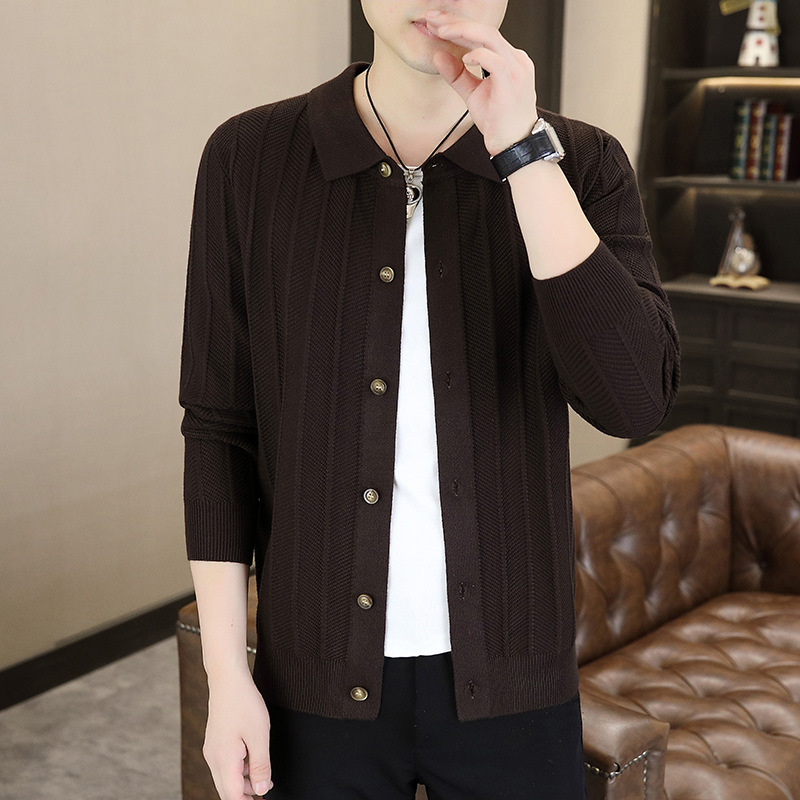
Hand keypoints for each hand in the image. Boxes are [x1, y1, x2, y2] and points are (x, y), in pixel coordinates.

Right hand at [203, 674, 273, 798]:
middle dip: (245, 795)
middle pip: (227, 790)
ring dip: (243, 782)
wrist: (227, 679)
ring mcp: (212, 750)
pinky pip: (225, 764)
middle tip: (264, 792)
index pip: (232, 796)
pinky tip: (252, 760)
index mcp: (224, 760)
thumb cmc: (243, 702)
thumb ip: (261, 766)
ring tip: (263, 776)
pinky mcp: (215, 742)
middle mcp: (213, 758)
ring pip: (226, 778)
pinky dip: (238, 769)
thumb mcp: (259, 736)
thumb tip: (260, 790)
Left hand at [424, 10, 537, 155]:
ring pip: (490, 38)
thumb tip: (438, 56)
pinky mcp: (512, 83)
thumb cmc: (500, 121)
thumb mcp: (473, 94)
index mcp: (509, 59)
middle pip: (485, 29)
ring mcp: (516, 70)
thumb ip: (457, 75)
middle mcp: (515, 60)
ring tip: (442, 31)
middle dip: (457, 22)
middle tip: (433, 19)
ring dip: (463, 31)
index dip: (458, 25)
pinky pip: (494, 60)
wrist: (513, 145)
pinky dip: (478, 55)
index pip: (483, 34)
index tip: (437, 23)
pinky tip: (465, 57)